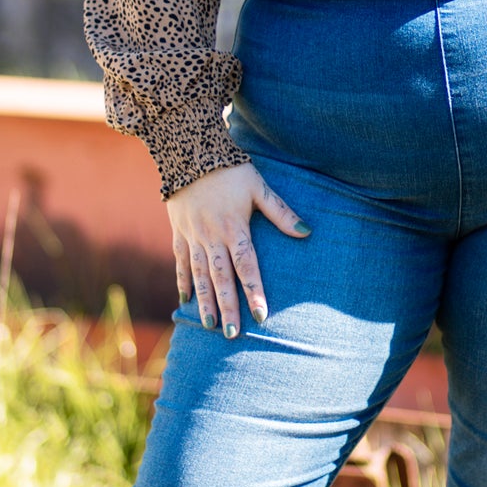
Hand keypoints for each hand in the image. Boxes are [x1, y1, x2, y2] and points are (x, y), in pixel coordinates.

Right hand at [166, 162, 309, 337]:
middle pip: (221, 278)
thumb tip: (307, 232)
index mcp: (233, 227)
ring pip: (199, 275)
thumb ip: (281, 212)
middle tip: (233, 334)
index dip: (254, 291)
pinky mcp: (179, 232)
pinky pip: (181, 261)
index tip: (260, 315)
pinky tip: (185, 299)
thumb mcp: (259, 187)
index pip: (246, 266)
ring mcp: (192, 236)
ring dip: (205, 301)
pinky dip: (183, 280)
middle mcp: (211, 236)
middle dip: (228, 306)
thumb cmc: (230, 170)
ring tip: (210, 326)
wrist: (189, 151)